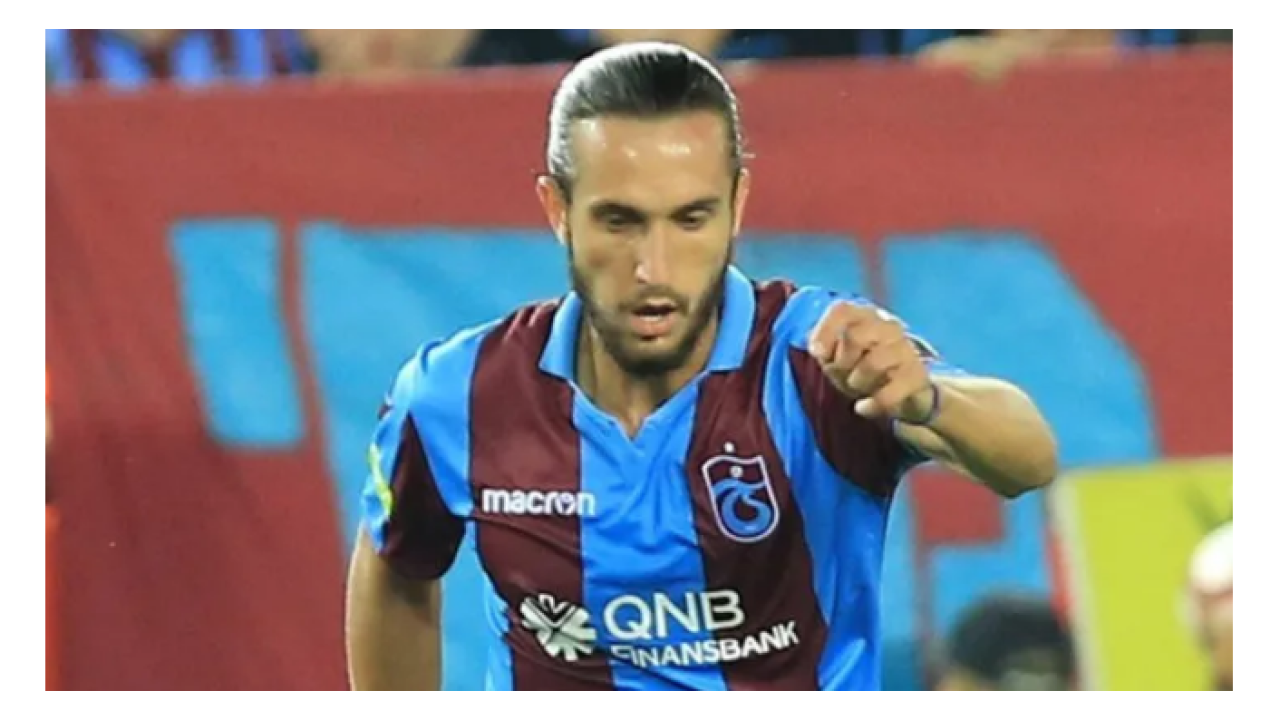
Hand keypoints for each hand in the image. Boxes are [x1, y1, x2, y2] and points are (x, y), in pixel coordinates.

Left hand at [807, 302, 935, 421]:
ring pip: (873, 363)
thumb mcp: (839, 359)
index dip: (826, 330)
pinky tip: (865, 408)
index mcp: (866, 317)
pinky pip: (888, 393)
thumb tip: (818, 349)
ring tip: (859, 389)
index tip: (816, 354)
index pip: (843, 310)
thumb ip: (826, 350)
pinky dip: (872, 404)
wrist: (908, 393)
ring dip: (857, 383)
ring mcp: (906, 350)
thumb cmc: (865, 370)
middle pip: (856, 335)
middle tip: (844, 375)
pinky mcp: (917, 376)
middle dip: (842, 362)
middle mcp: (889, 327)